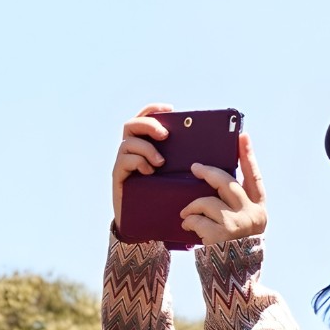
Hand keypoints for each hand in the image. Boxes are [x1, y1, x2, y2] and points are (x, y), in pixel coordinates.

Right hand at [112, 102, 173, 229]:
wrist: (144, 220)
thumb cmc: (162, 195)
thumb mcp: (175, 174)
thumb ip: (183, 161)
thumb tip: (210, 152)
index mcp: (143, 144)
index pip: (143, 118)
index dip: (153, 110)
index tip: (170, 109)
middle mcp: (130, 150)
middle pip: (131, 125)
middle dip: (149, 125)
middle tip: (165, 135)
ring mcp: (122, 162)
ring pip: (128, 143)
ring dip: (146, 148)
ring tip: (160, 162)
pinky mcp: (118, 176)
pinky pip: (124, 160)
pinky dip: (138, 162)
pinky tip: (149, 172)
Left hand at [179, 131, 267, 244]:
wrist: (233, 281)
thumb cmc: (234, 249)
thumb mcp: (244, 226)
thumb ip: (237, 206)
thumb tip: (216, 180)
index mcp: (260, 209)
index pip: (254, 177)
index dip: (248, 156)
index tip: (242, 136)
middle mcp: (252, 215)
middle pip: (226, 182)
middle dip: (207, 172)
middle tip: (195, 168)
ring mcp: (237, 224)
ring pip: (207, 201)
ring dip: (191, 206)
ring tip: (185, 214)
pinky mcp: (220, 234)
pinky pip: (197, 218)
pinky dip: (188, 221)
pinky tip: (187, 227)